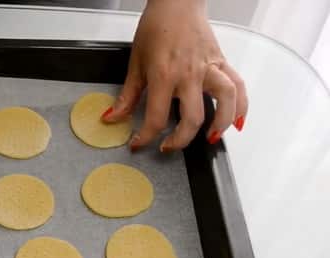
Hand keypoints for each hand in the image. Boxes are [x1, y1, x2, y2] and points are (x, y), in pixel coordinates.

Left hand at [103, 0, 247, 151]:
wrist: (177, 3)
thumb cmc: (156, 28)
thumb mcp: (135, 63)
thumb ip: (127, 95)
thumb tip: (112, 118)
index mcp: (164, 75)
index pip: (156, 117)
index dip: (145, 137)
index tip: (139, 144)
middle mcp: (189, 74)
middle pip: (192, 118)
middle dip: (180, 140)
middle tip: (168, 146)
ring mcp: (209, 68)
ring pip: (225, 101)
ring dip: (220, 124)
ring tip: (210, 138)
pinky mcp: (221, 62)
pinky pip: (238, 85)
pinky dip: (242, 105)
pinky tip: (237, 121)